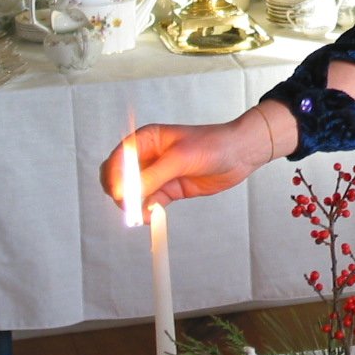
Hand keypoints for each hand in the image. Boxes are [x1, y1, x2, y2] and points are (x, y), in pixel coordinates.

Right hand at [99, 103, 293, 211]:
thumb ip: (153, 175)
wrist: (239, 154)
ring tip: (145, 214)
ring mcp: (158, 174)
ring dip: (135, 206)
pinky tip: (153, 215)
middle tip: (129, 208)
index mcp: (147, 139)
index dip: (115, 177)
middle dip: (122, 194)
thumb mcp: (180, 158)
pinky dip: (148, 211)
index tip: (120, 194)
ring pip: (134, 194)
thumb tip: (128, 191)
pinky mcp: (169, 189)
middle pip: (120, 178)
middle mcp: (149, 157)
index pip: (119, 159)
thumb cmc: (213, 144)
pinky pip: (150, 203)